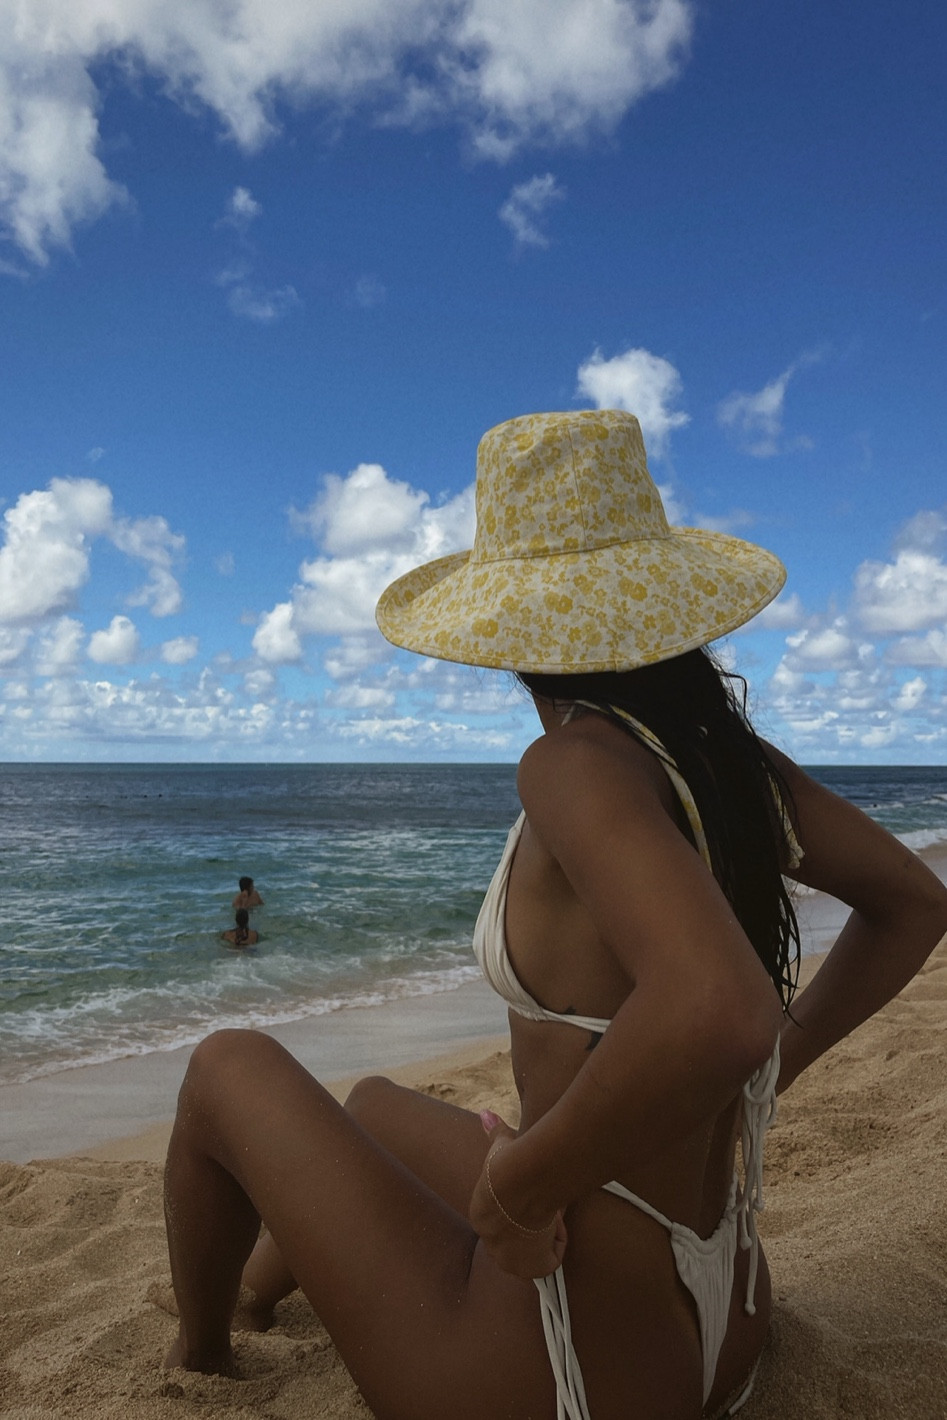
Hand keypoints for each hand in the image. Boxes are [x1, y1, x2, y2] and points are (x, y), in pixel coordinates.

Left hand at [468, 1111, 566, 1279]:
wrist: (520, 1180)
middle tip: (543, 1204)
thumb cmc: (509, 1162)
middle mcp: (492, 1245)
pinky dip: (558, 1243)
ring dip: (545, 1234)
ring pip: (536, 1251)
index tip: (533, 1191)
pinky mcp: (532, 1269)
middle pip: (520, 1239)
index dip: (523, 1206)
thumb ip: (495, 1132)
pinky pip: (551, 1260)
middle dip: (534, 1226)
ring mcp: (511, 1261)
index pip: (506, 1220)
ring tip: (549, 1211)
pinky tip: (555, 1222)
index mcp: (481, 1218)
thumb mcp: (500, 1147)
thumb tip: (484, 1113)